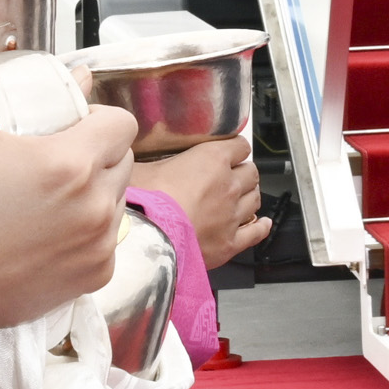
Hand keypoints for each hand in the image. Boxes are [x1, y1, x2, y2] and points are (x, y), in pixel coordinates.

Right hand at [0, 102, 137, 345]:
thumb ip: (26, 98)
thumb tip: (75, 78)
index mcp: (70, 163)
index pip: (123, 123)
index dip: (98, 118)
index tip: (73, 126)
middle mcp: (96, 203)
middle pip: (124, 159)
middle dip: (98, 153)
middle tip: (57, 162)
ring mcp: (100, 243)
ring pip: (118, 199)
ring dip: (95, 192)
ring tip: (52, 201)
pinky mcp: (97, 274)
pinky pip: (108, 237)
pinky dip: (88, 231)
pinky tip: (50, 235)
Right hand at [133, 137, 273, 268]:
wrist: (146, 241)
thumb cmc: (141, 202)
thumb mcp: (137, 168)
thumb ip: (144, 160)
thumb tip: (128, 156)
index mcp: (212, 160)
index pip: (239, 146)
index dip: (234, 148)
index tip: (228, 151)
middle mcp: (228, 185)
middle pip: (251, 173)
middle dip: (243, 173)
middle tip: (230, 177)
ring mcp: (232, 216)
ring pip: (255, 199)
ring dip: (248, 196)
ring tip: (238, 198)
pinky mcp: (230, 243)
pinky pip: (256, 233)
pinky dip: (260, 227)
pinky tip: (261, 223)